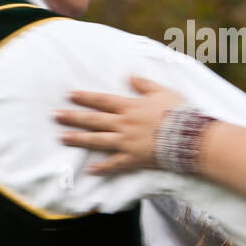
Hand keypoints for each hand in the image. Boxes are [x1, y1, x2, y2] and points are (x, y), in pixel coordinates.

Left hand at [54, 77, 184, 173]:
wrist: (190, 137)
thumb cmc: (180, 112)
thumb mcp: (163, 91)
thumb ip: (144, 84)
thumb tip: (129, 75)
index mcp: (130, 106)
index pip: (102, 100)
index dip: (85, 97)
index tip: (69, 95)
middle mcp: (124, 124)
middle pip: (94, 120)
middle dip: (73, 117)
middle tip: (55, 115)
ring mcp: (127, 143)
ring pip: (98, 140)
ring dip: (79, 139)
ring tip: (62, 138)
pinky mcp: (134, 159)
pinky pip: (115, 164)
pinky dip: (102, 168)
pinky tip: (90, 170)